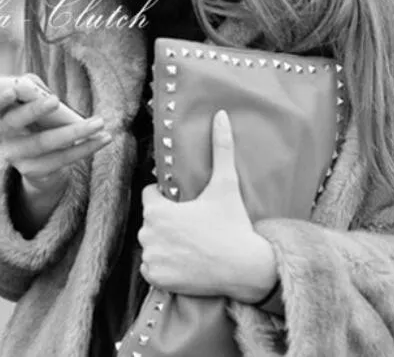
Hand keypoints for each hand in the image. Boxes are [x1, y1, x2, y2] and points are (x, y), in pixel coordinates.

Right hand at [0, 72, 110, 196]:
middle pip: (15, 122)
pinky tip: (103, 138)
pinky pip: (62, 159)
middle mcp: (4, 136)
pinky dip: (86, 147)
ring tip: (99, 122)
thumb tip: (39, 89)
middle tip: (56, 99)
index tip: (12, 90)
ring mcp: (17, 156)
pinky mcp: (34, 171)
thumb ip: (36, 91)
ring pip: (44, 142)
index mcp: (2, 114)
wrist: (43, 161)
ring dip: (75, 131)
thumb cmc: (41, 121)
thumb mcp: (37, 104)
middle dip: (34, 110)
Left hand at [138, 110, 277, 301]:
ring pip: (151, 243)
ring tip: (190, 244)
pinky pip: (152, 266)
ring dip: (164, 243)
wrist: (245, 268)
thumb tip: (221, 115)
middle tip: (193, 225)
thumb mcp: (226, 184)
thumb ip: (221, 148)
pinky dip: (163, 265)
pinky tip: (185, 262)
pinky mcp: (156, 279)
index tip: (186, 205)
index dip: (167, 198)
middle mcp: (148, 234)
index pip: (150, 196)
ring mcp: (151, 258)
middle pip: (150, 221)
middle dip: (166, 221)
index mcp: (157, 210)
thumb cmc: (233, 224)